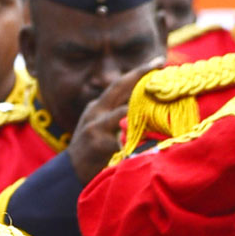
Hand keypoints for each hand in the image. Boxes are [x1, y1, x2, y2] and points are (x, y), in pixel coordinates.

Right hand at [67, 58, 163, 182]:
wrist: (68, 174)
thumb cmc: (90, 151)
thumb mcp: (96, 126)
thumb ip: (114, 114)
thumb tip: (143, 102)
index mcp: (97, 107)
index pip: (119, 84)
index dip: (139, 71)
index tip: (159, 61)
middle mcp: (95, 112)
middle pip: (120, 88)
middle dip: (142, 76)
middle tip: (164, 68)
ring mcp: (96, 127)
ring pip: (125, 111)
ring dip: (146, 106)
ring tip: (167, 100)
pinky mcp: (99, 144)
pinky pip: (125, 137)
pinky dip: (141, 136)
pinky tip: (157, 135)